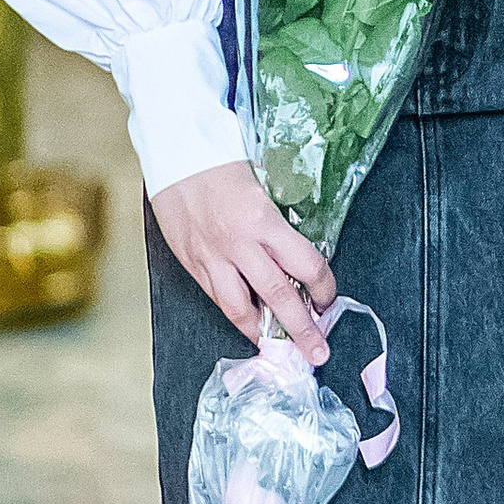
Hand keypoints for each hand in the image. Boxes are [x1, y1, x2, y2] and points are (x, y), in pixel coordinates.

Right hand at [153, 158, 334, 361]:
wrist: (175, 151)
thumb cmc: (221, 161)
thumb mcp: (263, 185)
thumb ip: (278, 222)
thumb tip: (296, 255)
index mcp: (265, 221)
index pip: (307, 265)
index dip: (323, 288)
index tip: (328, 299)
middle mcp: (240, 244)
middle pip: (280, 296)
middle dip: (303, 329)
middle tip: (317, 351)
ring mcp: (213, 257)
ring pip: (242, 308)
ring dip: (264, 333)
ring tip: (278, 348)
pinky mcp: (191, 262)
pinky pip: (216, 298)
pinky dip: (234, 315)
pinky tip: (246, 324)